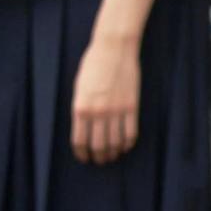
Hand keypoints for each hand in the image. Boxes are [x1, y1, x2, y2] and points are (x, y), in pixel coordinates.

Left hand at [71, 35, 140, 164]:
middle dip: (98, 157)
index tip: (83, 158)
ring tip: (111, 156)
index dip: (81, 153)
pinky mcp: (131, 107)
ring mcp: (116, 110)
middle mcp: (97, 112)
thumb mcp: (79, 88)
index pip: (79, 140)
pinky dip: (127, 144)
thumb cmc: (92, 66)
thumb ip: (81, 109)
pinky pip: (130, 133)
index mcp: (80, 108)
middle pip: (98, 145)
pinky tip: (124, 146)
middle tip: (99, 161)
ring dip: (112, 153)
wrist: (113, 49)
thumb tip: (83, 128)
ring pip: (114, 143)